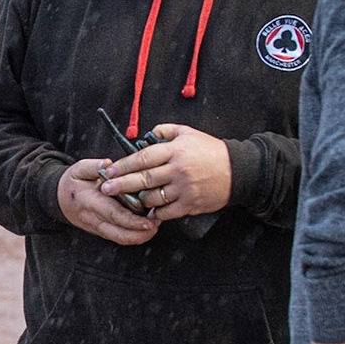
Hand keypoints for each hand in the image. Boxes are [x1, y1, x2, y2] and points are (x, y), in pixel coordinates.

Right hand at [57, 157, 159, 245]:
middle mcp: (95, 219)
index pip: (114, 214)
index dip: (132, 220)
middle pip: (121, 234)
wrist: (58, 199)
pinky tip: (146, 226)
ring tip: (155, 224)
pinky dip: (135, 235)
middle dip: (142, 233)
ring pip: (122, 239)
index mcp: (90, 202)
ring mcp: (99, 228)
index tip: (149, 221)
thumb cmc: (72, 184)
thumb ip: (93, 166)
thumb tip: (107, 163)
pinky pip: (120, 237)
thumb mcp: (78, 169)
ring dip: (140, 236)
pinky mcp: (103, 231)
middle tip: (157, 223)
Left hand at [97, 124, 231, 219]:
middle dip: (121, 185)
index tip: (110, 170)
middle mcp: (178, 170)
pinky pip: (166, 211)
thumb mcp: (188, 133)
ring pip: (153, 197)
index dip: (124, 165)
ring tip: (130, 199)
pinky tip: (149, 210)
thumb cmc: (211, 151)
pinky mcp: (190, 204)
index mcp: (175, 151)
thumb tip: (145, 136)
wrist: (238, 171)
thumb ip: (165, 131)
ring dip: (139, 199)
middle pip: (143, 179)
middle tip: (106, 189)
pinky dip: (156, 212)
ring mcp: (184, 189)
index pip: (143, 157)